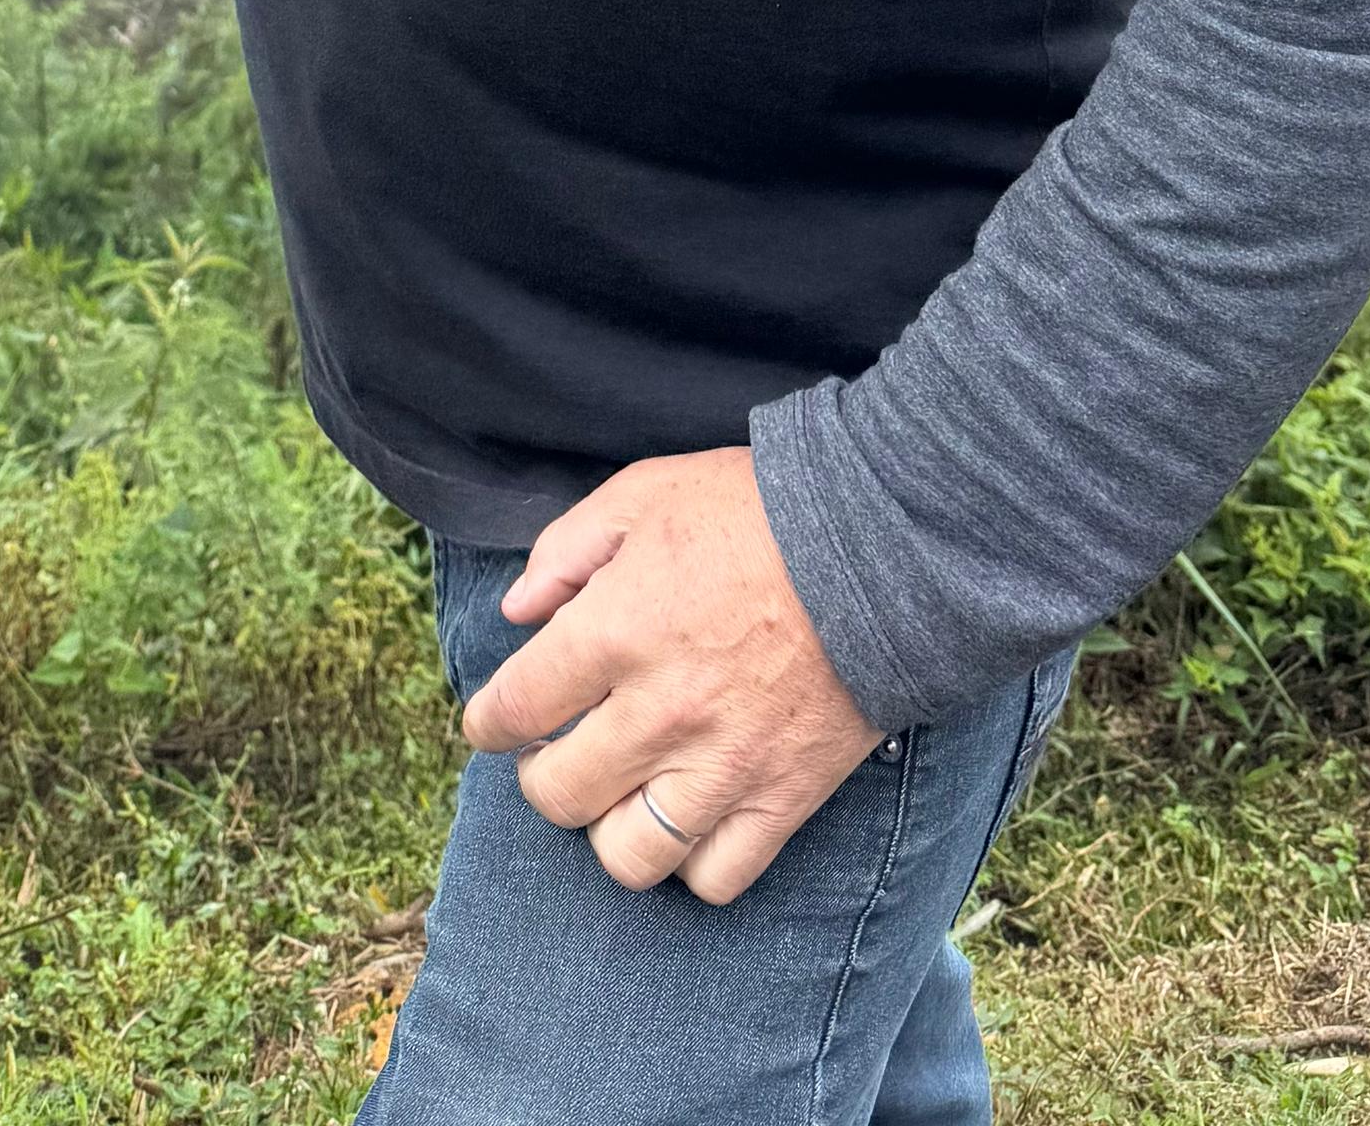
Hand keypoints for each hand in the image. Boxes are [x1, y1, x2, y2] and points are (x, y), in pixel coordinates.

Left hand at [458, 448, 878, 904]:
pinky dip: (692, 861)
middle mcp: (660, 711)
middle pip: (559, 796)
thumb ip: (567, 549)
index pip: (517, 708)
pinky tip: (687, 818)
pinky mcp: (783, 799)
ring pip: (629, 856)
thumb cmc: (756, 508)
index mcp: (616, 629)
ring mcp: (723, 765)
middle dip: (541, 777)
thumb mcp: (646, 492)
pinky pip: (716, 877)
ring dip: (610, 828)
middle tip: (558, 751)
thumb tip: (518, 611)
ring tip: (621, 792)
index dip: (487, 723)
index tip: (490, 723)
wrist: (881, 542)